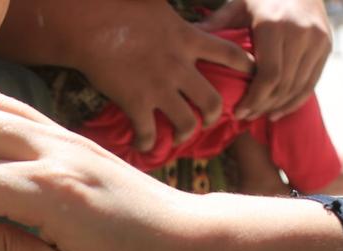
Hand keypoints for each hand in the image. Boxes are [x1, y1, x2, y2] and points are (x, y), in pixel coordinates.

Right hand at [71, 0, 253, 149]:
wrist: (91, 23)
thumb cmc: (121, 6)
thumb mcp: (158, 0)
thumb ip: (173, 6)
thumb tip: (171, 1)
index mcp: (189, 39)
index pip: (232, 55)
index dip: (247, 67)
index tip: (251, 76)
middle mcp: (180, 67)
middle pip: (213, 101)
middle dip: (214, 115)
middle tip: (209, 119)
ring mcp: (159, 88)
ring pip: (187, 123)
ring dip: (186, 133)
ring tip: (180, 136)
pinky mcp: (135, 102)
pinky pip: (148, 132)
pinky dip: (148, 142)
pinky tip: (144, 144)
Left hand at [199, 0, 331, 120]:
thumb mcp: (237, 4)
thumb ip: (216, 25)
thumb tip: (183, 41)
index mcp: (274, 25)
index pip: (268, 75)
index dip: (254, 99)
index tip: (238, 112)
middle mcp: (300, 33)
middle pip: (283, 85)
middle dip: (263, 106)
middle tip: (245, 117)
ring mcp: (317, 40)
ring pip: (298, 87)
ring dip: (278, 107)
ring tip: (258, 116)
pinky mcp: (326, 46)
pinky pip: (312, 82)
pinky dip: (295, 101)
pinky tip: (278, 111)